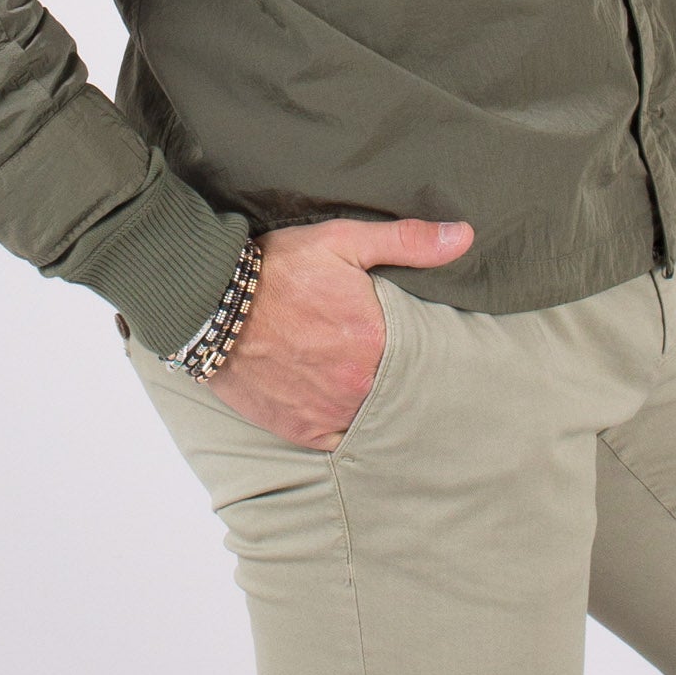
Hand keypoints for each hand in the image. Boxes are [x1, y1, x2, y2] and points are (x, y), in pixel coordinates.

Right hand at [203, 214, 473, 449]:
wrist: (211, 303)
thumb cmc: (278, 268)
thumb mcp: (343, 240)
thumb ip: (407, 242)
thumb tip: (464, 236)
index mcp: (377, 337)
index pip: (421, 350)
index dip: (418, 342)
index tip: (413, 335)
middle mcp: (358, 382)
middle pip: (397, 385)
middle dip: (395, 372)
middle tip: (386, 357)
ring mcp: (330, 410)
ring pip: (372, 414)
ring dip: (373, 400)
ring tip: (365, 379)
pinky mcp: (302, 429)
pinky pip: (340, 438)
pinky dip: (345, 423)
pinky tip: (343, 404)